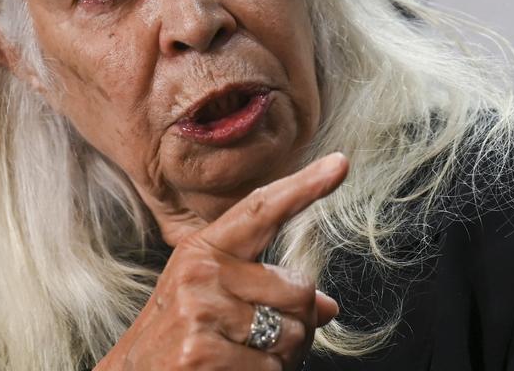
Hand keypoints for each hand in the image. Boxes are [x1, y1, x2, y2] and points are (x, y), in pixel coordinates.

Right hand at [97, 153, 348, 370]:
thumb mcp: (211, 301)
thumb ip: (267, 291)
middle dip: (299, 325)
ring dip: (282, 359)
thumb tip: (327, 306)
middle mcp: (200, 272)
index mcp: (203, 249)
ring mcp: (200, 312)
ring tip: (241, 360)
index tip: (339, 163)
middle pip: (300, 290)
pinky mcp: (202, 353)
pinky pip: (271, 369)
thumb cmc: (174, 340)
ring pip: (292, 334)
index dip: (304, 187)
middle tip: (263, 343)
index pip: (260, 209)